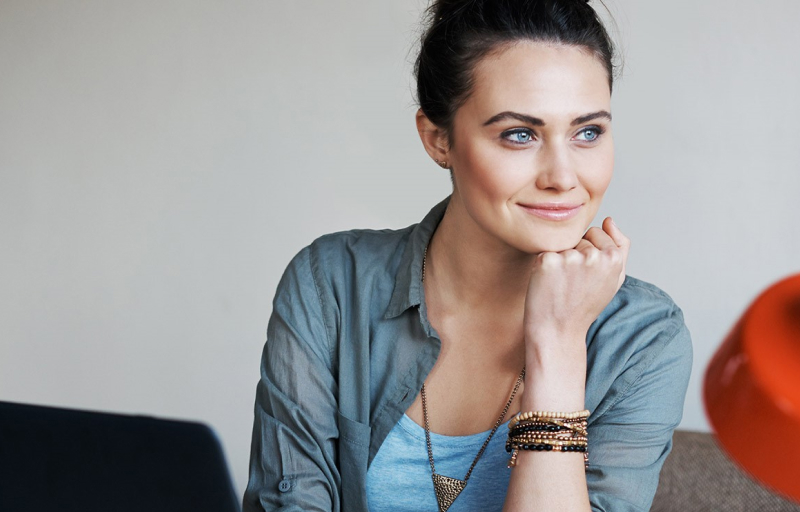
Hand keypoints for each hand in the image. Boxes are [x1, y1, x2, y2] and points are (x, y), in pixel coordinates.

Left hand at [523, 217, 629, 348]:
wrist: (558, 330)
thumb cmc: (586, 304)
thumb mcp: (613, 278)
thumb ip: (620, 246)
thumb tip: (610, 220)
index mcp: (614, 257)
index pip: (595, 232)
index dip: (589, 252)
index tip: (587, 276)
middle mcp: (593, 255)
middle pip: (577, 237)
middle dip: (574, 254)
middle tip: (573, 283)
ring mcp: (569, 258)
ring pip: (561, 244)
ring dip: (559, 260)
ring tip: (561, 284)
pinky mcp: (547, 261)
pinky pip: (544, 251)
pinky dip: (543, 265)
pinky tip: (548, 283)